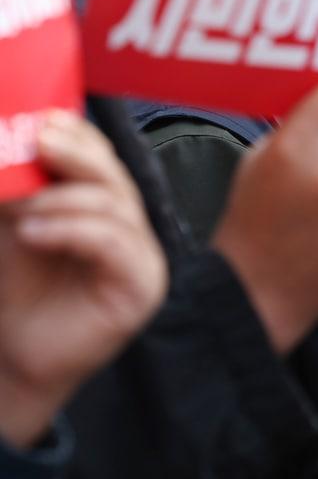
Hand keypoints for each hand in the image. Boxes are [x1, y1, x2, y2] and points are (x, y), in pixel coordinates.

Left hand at [0, 112, 167, 448]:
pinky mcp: (141, 287)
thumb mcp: (13, 227)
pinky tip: (32, 234)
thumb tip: (4, 148)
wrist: (15, 359)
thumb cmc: (17, 293)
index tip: (43, 118)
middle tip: (39, 141)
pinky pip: (114, 244)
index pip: (105, 161)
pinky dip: (71, 231)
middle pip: (116, 177)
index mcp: (107, 210)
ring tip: (19, 209)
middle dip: (77, 154)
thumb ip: (18, 191)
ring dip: (61, 199)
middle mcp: (131, 229)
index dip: (79, 137)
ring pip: (115, 206)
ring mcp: (143, 258)